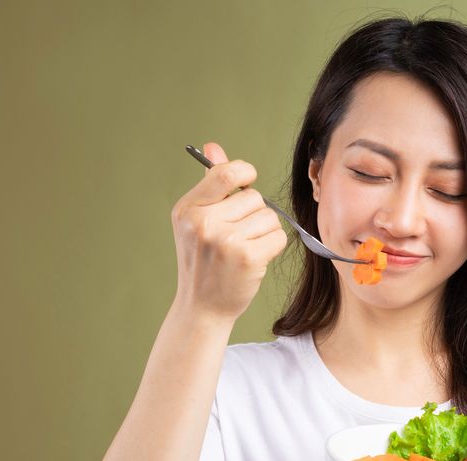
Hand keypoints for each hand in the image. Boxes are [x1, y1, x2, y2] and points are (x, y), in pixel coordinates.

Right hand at [169, 142, 287, 322]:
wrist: (202, 307)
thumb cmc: (203, 262)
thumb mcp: (196, 221)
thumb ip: (209, 185)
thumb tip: (214, 146)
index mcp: (188, 209)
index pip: (226, 173)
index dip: (244, 173)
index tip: (248, 181)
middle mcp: (203, 223)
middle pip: (254, 197)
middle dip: (254, 213)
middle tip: (238, 235)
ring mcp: (225, 241)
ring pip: (269, 216)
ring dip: (264, 231)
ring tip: (244, 248)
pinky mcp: (247, 258)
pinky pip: (277, 236)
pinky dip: (272, 246)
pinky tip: (255, 259)